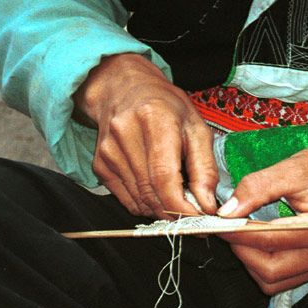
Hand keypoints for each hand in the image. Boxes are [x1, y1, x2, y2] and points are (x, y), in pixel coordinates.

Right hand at [73, 53, 218, 218]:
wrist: (124, 89)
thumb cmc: (166, 106)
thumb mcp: (196, 128)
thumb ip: (205, 169)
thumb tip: (207, 204)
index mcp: (155, 119)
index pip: (164, 177)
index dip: (181, 206)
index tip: (198, 218)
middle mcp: (126, 134)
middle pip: (151, 192)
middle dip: (175, 212)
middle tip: (194, 215)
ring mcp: (109, 151)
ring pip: (139, 200)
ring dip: (162, 210)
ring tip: (177, 200)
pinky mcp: (100, 164)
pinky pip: (126, 200)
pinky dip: (146, 204)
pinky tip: (157, 192)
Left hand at [217, 133, 307, 294]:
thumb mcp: (295, 169)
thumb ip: (257, 188)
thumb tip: (227, 211)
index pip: (268, 240)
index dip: (236, 233)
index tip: (217, 222)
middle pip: (270, 270)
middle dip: (242, 252)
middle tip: (228, 229)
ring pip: (275, 281)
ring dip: (251, 262)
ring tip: (242, 236)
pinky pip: (286, 278)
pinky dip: (265, 265)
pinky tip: (259, 244)